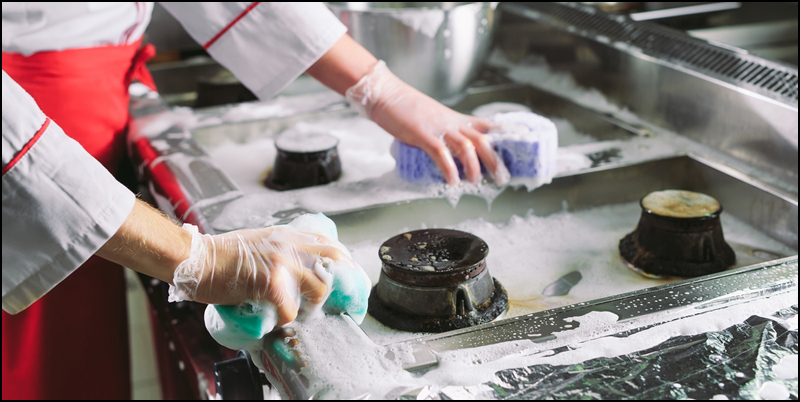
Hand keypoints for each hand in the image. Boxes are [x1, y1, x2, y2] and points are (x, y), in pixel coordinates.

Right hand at [169, 224, 346, 325]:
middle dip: (342, 281)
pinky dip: (286, 320)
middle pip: (334, 259)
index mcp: (286, 235)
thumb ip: (277, 250)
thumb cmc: (220, 256)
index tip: (346, 274)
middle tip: (340, 299)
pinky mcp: (270, 281)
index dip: (342, 259)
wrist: (195, 260)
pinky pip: (290, 309)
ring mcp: (281, 262)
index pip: (327, 242)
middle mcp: (289, 245)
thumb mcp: (257, 242)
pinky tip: (276, 321)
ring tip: (301, 313)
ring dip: (313, 306)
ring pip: (319, 287)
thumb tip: (292, 270)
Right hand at [346, 61, 508, 184]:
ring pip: (466, 147)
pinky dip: (449, 168)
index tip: (523, 142)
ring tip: (475, 182)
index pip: (488, 125)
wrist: (385, 95)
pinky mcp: (422, 134)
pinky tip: (452, 181)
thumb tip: (451, 154)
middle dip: (495, 160)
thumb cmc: (406, 109)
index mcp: (456, 119)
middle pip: (483, 140)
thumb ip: (444, 133)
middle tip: (502, 178)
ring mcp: (438, 128)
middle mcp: (452, 123)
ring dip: (474, 167)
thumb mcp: (433, 119)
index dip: (507, 134)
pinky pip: (441, 153)